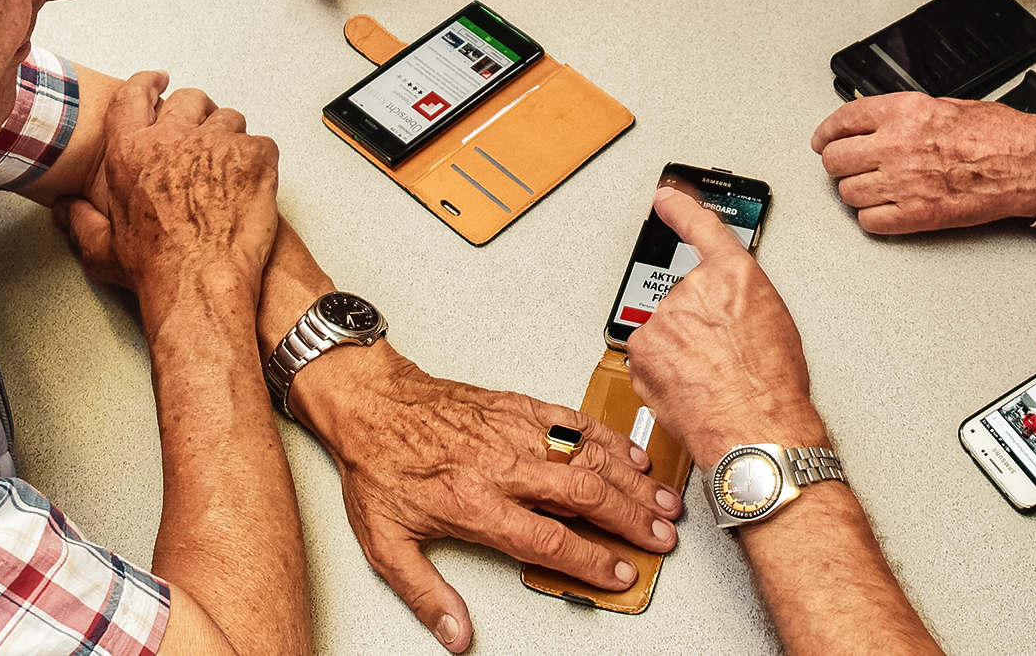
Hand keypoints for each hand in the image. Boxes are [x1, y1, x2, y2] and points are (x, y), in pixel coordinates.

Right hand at [64, 72, 279, 307]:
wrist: (199, 283)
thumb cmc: (155, 269)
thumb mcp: (100, 248)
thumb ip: (81, 220)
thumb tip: (66, 208)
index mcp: (131, 151)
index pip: (136, 95)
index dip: (149, 83)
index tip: (159, 80)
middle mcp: (171, 139)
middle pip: (189, 100)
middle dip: (196, 114)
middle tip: (202, 138)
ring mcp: (215, 143)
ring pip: (229, 119)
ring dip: (229, 138)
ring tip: (229, 168)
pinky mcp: (253, 156)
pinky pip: (261, 142)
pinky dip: (259, 160)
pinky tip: (252, 183)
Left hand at [288, 349, 681, 652]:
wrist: (372, 403)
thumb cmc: (381, 467)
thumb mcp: (387, 544)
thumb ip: (425, 593)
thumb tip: (454, 634)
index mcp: (475, 504)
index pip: (547, 540)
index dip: (590, 560)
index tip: (619, 573)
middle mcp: (503, 466)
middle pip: (583, 496)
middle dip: (630, 520)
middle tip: (662, 538)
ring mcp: (516, 432)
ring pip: (587, 456)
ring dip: (631, 481)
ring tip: (663, 502)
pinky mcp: (520, 405)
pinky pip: (575, 421)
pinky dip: (610, 438)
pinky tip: (633, 455)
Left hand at [627, 188, 825, 469]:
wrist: (757, 429)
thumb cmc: (775, 387)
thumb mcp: (775, 322)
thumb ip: (745, 297)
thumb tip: (730, 304)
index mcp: (736, 274)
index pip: (701, 226)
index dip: (680, 207)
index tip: (665, 196)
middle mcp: (696, 287)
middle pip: (685, 296)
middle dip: (696, 324)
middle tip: (721, 356)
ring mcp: (665, 316)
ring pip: (665, 328)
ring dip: (679, 349)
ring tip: (710, 377)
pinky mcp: (643, 347)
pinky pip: (648, 354)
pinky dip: (662, 369)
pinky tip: (688, 386)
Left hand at [812, 94, 1035, 233]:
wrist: (1025, 164)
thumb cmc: (996, 134)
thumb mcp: (941, 104)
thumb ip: (900, 115)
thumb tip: (870, 122)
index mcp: (903, 113)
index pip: (841, 122)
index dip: (826, 134)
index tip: (823, 141)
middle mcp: (897, 145)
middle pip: (836, 161)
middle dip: (840, 164)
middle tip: (850, 166)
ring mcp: (904, 183)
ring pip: (848, 194)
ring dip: (856, 192)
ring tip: (874, 187)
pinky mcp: (916, 215)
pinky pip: (870, 222)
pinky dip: (873, 218)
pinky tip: (886, 208)